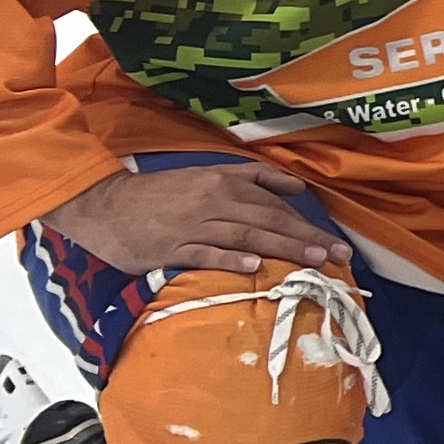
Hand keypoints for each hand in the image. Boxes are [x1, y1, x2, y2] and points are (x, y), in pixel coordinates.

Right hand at [44, 162, 348, 277]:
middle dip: (308, 239)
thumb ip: (249, 179)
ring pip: (247, 235)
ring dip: (283, 248)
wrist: (103, 205)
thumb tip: (296, 189)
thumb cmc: (158, 196)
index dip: (306, 223)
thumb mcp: (205, 178)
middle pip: (269, 220)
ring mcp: (193, 224)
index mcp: (223, 182)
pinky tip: (254, 265)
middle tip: (340, 257)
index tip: (334, 243)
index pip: (274, 204)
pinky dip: (230, 258)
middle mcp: (213, 200)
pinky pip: (206, 252)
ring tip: (314, 261)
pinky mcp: (172, 246)